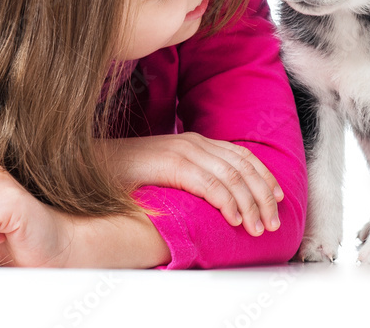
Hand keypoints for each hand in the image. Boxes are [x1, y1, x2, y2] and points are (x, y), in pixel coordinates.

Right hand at [95, 132, 283, 236]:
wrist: (91, 163)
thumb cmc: (125, 174)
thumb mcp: (165, 173)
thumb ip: (189, 177)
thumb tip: (216, 199)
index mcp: (194, 141)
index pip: (241, 156)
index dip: (264, 177)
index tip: (278, 199)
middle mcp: (193, 142)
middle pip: (243, 166)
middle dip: (263, 196)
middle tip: (273, 223)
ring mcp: (182, 150)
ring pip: (232, 176)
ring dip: (250, 204)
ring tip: (257, 228)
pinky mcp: (171, 164)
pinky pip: (209, 183)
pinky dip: (227, 202)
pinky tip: (234, 219)